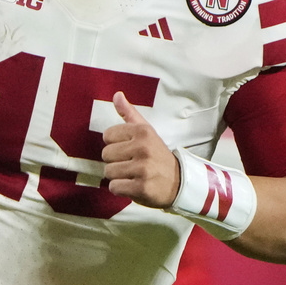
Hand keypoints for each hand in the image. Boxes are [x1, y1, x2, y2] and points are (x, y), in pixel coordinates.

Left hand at [101, 92, 179, 208]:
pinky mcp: (142, 188)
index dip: (115, 144)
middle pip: (106, 154)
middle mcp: (143, 148)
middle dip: (115, 161)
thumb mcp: (146, 131)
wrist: (180, 182)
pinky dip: (120, 189)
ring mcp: (143, 169)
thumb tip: (117, 94)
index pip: (107, 135)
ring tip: (133, 175)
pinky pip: (114, 187)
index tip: (129, 149)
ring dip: (118, 176)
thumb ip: (129, 113)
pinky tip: (134, 186)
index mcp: (143, 132)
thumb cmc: (157, 155)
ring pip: (108, 172)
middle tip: (132, 164)